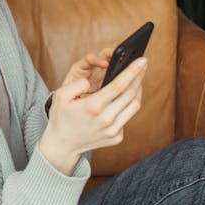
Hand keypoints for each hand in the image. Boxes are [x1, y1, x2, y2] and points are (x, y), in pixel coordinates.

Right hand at [39, 57, 146, 175]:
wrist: (63, 144)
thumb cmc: (61, 116)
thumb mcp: (61, 95)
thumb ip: (78, 83)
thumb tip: (93, 80)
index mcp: (93, 106)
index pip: (119, 85)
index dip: (132, 71)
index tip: (142, 60)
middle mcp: (106, 120)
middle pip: (130, 93)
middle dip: (139, 76)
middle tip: (143, 64)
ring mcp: (113, 131)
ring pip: (134, 105)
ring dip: (138, 89)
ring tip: (137, 78)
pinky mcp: (117, 137)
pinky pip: (127, 117)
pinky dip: (129, 104)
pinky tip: (125, 97)